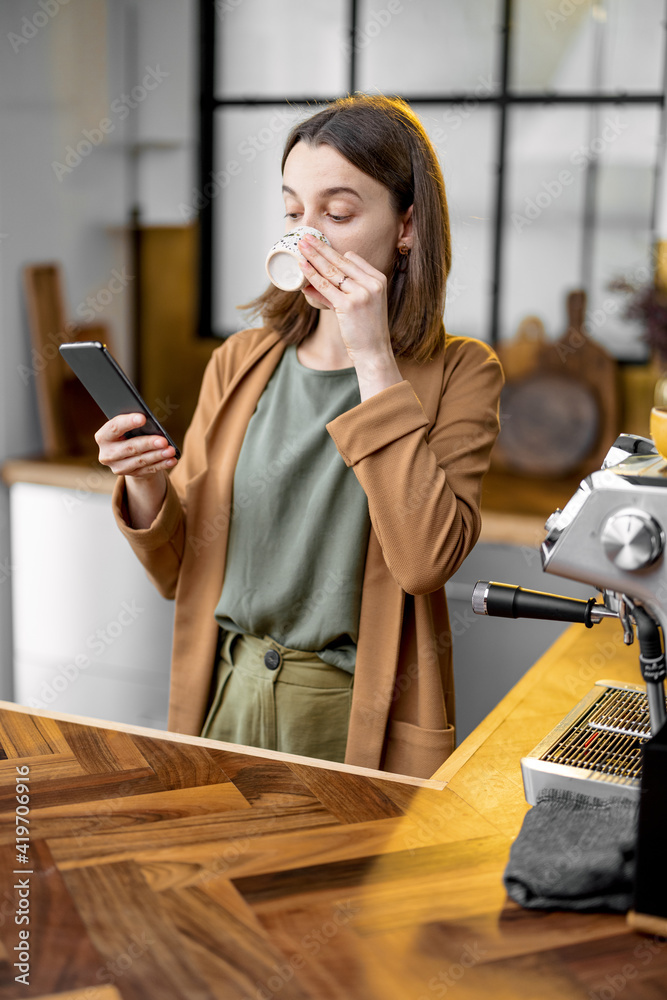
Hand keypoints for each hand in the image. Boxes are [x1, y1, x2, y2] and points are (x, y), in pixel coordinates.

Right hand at [95, 413, 177, 477]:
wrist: (127, 454)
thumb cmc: (128, 432)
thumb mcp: (127, 427)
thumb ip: (134, 424)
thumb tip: (153, 425)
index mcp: (103, 437)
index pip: (114, 428)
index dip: (128, 422)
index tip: (143, 418)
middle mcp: (107, 454)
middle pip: (129, 447)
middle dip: (148, 443)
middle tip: (163, 441)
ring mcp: (118, 467)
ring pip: (140, 460)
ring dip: (158, 455)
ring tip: (171, 450)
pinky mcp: (131, 474)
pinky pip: (148, 469)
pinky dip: (162, 464)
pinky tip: (171, 460)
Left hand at [297, 234, 393, 364]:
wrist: (374, 352)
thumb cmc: (365, 330)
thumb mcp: (358, 306)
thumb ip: (338, 293)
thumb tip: (310, 284)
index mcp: (378, 279)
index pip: (352, 259)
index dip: (334, 252)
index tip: (319, 244)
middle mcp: (371, 283)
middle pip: (341, 261)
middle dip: (321, 247)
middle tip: (306, 237)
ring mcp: (361, 294)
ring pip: (332, 271)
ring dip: (314, 256)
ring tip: (301, 246)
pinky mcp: (349, 305)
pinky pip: (325, 286)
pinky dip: (312, 275)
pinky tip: (302, 266)